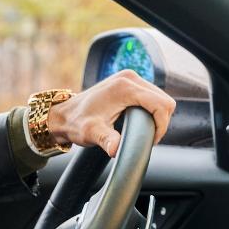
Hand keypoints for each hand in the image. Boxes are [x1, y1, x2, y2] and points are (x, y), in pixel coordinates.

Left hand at [47, 70, 176, 156]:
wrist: (64, 114)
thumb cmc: (77, 123)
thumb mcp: (92, 133)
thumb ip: (106, 140)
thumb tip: (115, 150)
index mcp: (125, 87)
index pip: (161, 104)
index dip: (161, 125)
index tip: (150, 140)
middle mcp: (130, 77)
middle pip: (164, 100)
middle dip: (160, 122)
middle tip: (146, 138)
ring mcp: (130, 78)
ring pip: (160, 98)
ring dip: (156, 116)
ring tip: (142, 131)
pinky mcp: (129, 82)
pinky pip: (151, 96)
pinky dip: (151, 110)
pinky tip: (139, 121)